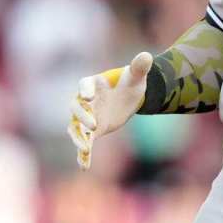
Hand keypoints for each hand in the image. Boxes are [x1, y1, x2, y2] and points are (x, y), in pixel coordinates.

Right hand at [68, 52, 152, 168]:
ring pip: (75, 127)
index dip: (85, 90)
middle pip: (76, 108)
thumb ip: (139, 67)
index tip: (88, 97)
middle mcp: (85, 101)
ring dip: (78, 138)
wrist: (130, 98)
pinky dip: (83, 154)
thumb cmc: (131, 83)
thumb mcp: (137, 77)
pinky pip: (85, 142)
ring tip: (85, 149)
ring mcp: (86, 117)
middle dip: (82, 117)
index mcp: (93, 84)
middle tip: (94, 125)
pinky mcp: (92, 131)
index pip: (83, 85)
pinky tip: (84, 167)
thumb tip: (147, 56)